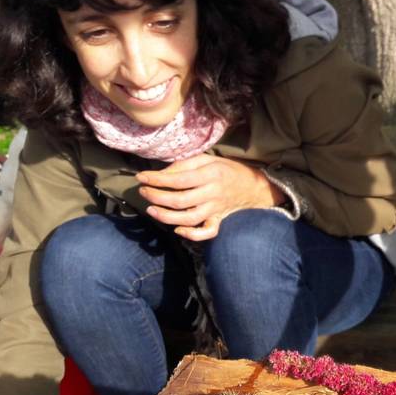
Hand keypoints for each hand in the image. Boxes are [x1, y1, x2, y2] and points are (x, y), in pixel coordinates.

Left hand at [137, 154, 284, 240]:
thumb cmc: (227, 170)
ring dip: (166, 217)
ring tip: (151, 210)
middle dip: (156, 197)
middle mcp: (213, 193)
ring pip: (189, 218)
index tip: (141, 177)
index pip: (178, 179)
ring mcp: (216, 209)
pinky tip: (177, 230)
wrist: (254, 187)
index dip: (156, 179)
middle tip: (143, 192)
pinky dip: (191, 234)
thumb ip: (185, 164)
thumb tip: (162, 174)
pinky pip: (207, 232)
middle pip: (180, 200)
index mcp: (211, 174)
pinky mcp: (219, 220)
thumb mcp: (208, 159)